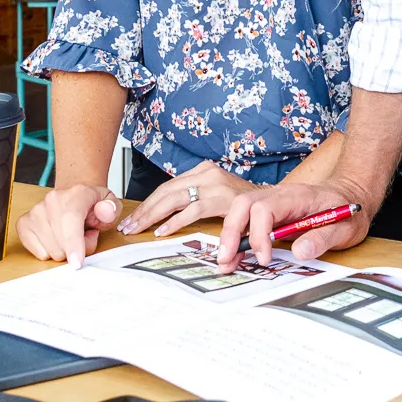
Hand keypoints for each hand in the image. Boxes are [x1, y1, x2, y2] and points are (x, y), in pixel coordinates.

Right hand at [16, 183, 120, 267]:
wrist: (73, 195)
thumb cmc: (92, 204)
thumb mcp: (111, 204)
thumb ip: (112, 209)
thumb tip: (104, 212)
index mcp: (76, 193)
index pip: (71, 219)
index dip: (74, 244)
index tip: (76, 263)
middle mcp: (52, 201)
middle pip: (62, 243)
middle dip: (77, 248)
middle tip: (85, 235)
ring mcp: (35, 212)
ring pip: (50, 251)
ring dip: (64, 250)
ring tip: (72, 234)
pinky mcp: (24, 224)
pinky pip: (39, 253)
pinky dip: (50, 251)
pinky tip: (57, 237)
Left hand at [118, 160, 262, 238]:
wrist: (272, 200)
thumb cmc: (241, 202)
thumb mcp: (214, 193)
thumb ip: (194, 197)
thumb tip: (165, 214)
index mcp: (203, 170)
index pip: (167, 186)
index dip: (148, 203)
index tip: (133, 217)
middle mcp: (207, 173)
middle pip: (166, 191)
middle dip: (145, 210)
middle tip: (129, 225)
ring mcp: (214, 184)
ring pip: (174, 198)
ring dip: (153, 216)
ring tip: (139, 228)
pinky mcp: (222, 198)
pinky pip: (192, 210)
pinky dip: (175, 221)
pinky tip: (163, 231)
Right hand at [215, 176, 374, 270]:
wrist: (352, 197)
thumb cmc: (349, 211)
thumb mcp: (346, 226)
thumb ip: (323, 237)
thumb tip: (299, 251)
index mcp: (298, 196)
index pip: (266, 207)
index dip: (259, 234)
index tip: (265, 258)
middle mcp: (281, 195)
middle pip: (244, 204)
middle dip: (232, 232)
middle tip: (228, 259)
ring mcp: (273, 202)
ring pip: (240, 210)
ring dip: (229, 235)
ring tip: (226, 262)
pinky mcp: (270, 212)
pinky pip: (246, 220)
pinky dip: (237, 238)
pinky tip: (234, 256)